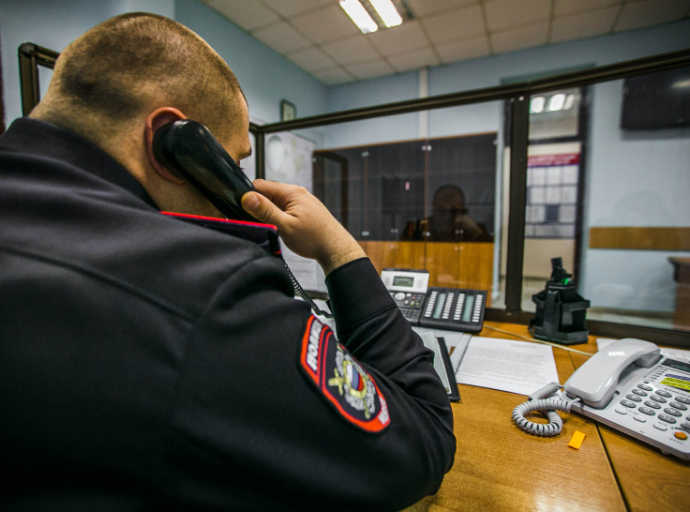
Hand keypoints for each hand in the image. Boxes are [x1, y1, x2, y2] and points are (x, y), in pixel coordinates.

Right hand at [241, 180, 365, 274]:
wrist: (336, 248)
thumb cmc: (314, 239)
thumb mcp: (285, 226)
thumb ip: (266, 211)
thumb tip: (247, 197)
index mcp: (292, 192)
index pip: (261, 185)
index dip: (249, 195)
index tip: (242, 208)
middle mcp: (297, 192)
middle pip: (268, 193)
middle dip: (259, 205)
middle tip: (256, 221)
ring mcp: (302, 201)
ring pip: (276, 202)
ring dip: (269, 212)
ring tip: (271, 226)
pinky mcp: (304, 210)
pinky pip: (285, 208)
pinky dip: (279, 216)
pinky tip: (280, 228)